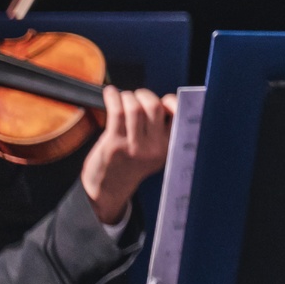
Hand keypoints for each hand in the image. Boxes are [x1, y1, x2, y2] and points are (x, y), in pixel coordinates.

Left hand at [80, 87, 175, 224]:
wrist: (108, 190)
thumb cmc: (129, 167)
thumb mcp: (154, 154)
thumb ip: (160, 132)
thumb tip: (158, 102)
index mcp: (167, 147)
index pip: (176, 115)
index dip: (170, 102)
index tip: (162, 100)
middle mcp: (153, 147)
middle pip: (154, 106)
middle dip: (144, 95)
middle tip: (136, 96)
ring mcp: (134, 146)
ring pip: (134, 107)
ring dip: (127, 97)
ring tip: (122, 98)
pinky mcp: (114, 144)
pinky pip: (116, 112)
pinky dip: (112, 98)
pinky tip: (109, 93)